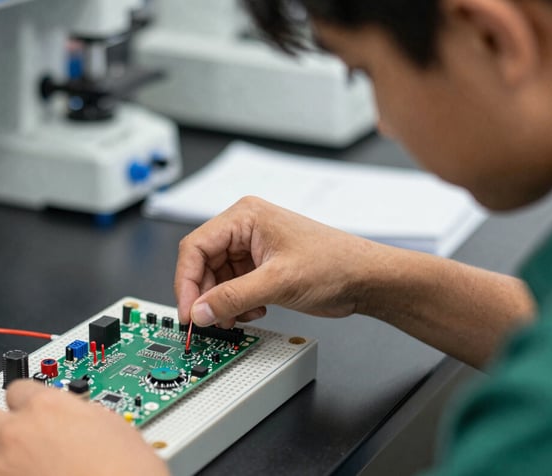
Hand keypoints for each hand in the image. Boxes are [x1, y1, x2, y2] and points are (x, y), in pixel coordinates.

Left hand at [0, 380, 168, 475]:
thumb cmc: (127, 471)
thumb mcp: (113, 426)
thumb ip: (81, 415)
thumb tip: (78, 418)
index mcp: (48, 407)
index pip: (16, 388)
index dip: (23, 400)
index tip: (28, 407)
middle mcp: (17, 432)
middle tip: (8, 432)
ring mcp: (2, 466)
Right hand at [175, 196, 385, 327]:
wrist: (365, 279)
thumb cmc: (335, 264)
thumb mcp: (278, 283)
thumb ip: (234, 298)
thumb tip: (200, 311)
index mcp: (245, 216)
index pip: (196, 247)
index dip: (186, 282)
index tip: (189, 311)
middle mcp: (244, 229)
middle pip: (202, 264)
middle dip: (205, 295)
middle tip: (208, 321)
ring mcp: (252, 248)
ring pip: (216, 279)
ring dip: (221, 303)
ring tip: (236, 317)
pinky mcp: (260, 266)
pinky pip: (232, 287)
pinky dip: (235, 304)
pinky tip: (253, 311)